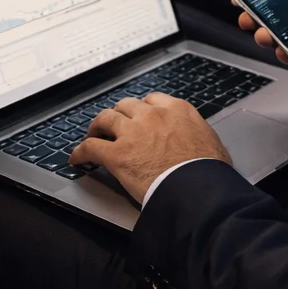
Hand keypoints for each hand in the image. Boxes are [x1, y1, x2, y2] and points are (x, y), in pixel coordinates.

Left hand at [70, 93, 230, 203]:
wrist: (197, 187)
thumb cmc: (208, 170)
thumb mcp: (211, 142)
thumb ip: (198, 134)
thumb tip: (199, 142)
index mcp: (176, 109)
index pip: (151, 100)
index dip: (142, 109)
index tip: (139, 117)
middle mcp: (152, 115)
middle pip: (126, 106)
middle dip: (119, 115)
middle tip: (114, 125)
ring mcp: (132, 132)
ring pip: (105, 119)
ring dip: (97, 127)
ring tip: (93, 135)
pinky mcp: (116, 154)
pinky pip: (90, 147)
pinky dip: (80, 152)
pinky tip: (76, 159)